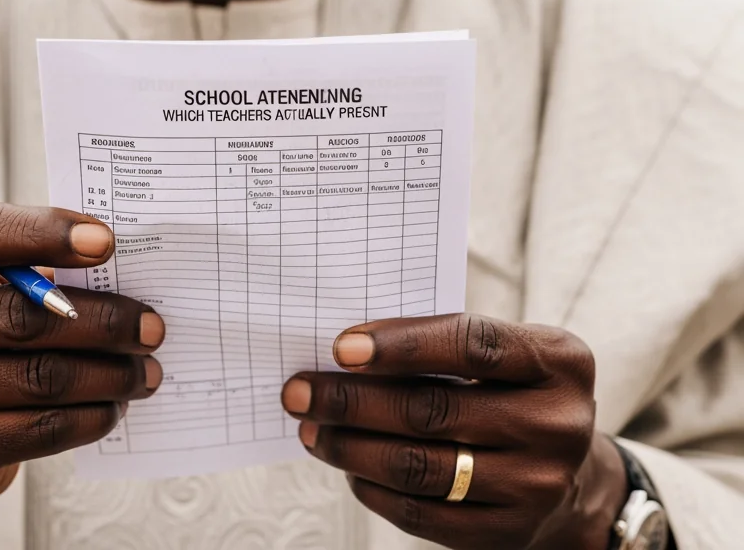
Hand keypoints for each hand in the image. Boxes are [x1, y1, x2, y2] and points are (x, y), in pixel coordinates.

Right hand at [0, 202, 164, 511]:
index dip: (44, 232)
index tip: (107, 241)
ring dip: (108, 373)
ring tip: (145, 370)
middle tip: (151, 325)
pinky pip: (35, 429)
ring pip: (37, 376)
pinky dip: (88, 416)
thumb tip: (118, 270)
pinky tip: (114, 406)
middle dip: (102, 320)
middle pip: (20, 314)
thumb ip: (27, 271)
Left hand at [282, 314, 627, 549]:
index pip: (472, 344)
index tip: (340, 347)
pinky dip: (374, 490)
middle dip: (353, 400)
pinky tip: (347, 467)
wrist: (572, 471)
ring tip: (312, 428)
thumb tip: (347, 350)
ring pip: (422, 467)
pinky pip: (425, 516)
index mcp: (557, 360)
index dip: (402, 344)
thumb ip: (443, 341)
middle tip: (300, 390)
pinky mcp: (511, 533)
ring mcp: (539, 485)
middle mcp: (557, 423)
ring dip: (352, 447)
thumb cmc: (511, 387)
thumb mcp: (505, 350)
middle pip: (435, 410)